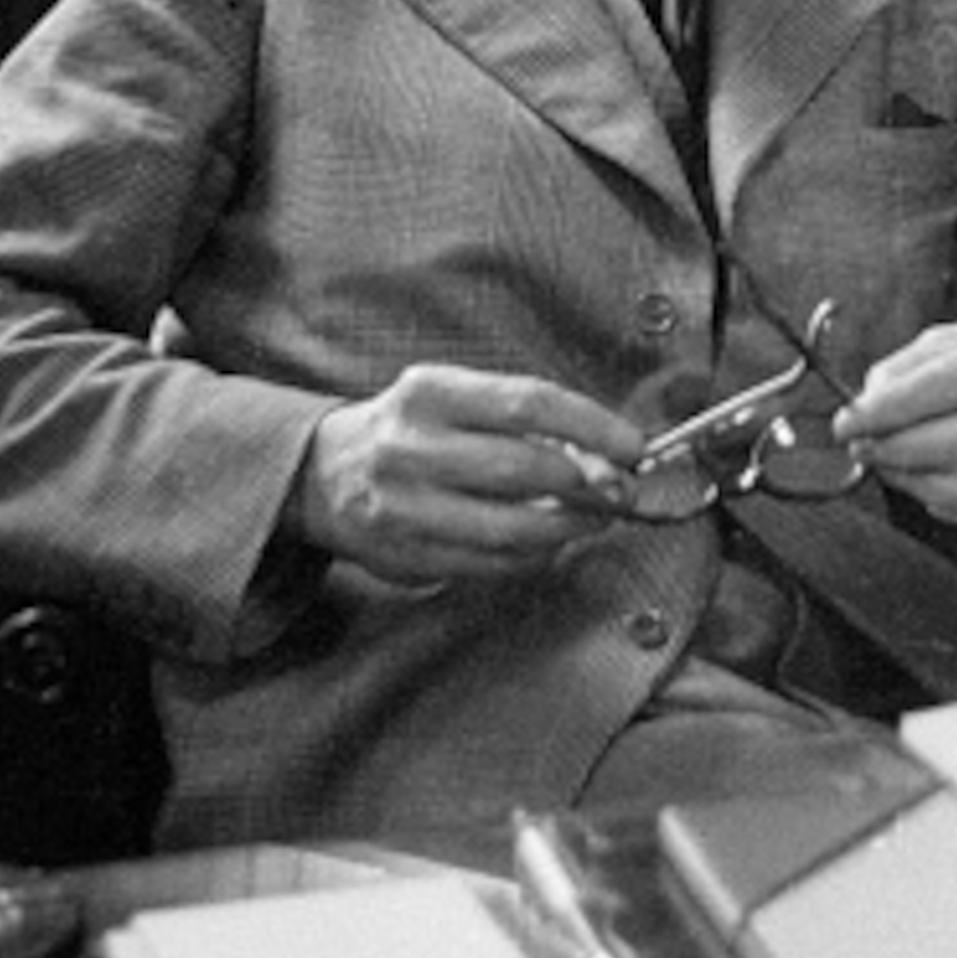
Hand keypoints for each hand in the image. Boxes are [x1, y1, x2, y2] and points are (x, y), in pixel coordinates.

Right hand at [295, 365, 648, 585]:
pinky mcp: (406, 557)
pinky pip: (488, 564)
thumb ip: (520, 419)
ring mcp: (405, 508)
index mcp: (431, 392)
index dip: (591, 425)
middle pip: (523, 467)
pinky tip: (551, 544)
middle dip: (588, 483)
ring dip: (568, 528)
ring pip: (509, 527)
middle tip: (624, 490)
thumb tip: (604, 452)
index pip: (527, 402)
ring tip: (595, 519)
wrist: (323, 473)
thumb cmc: (412, 427)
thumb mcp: (453, 397)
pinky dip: (532, 557)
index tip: (633, 446)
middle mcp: (412, 447)